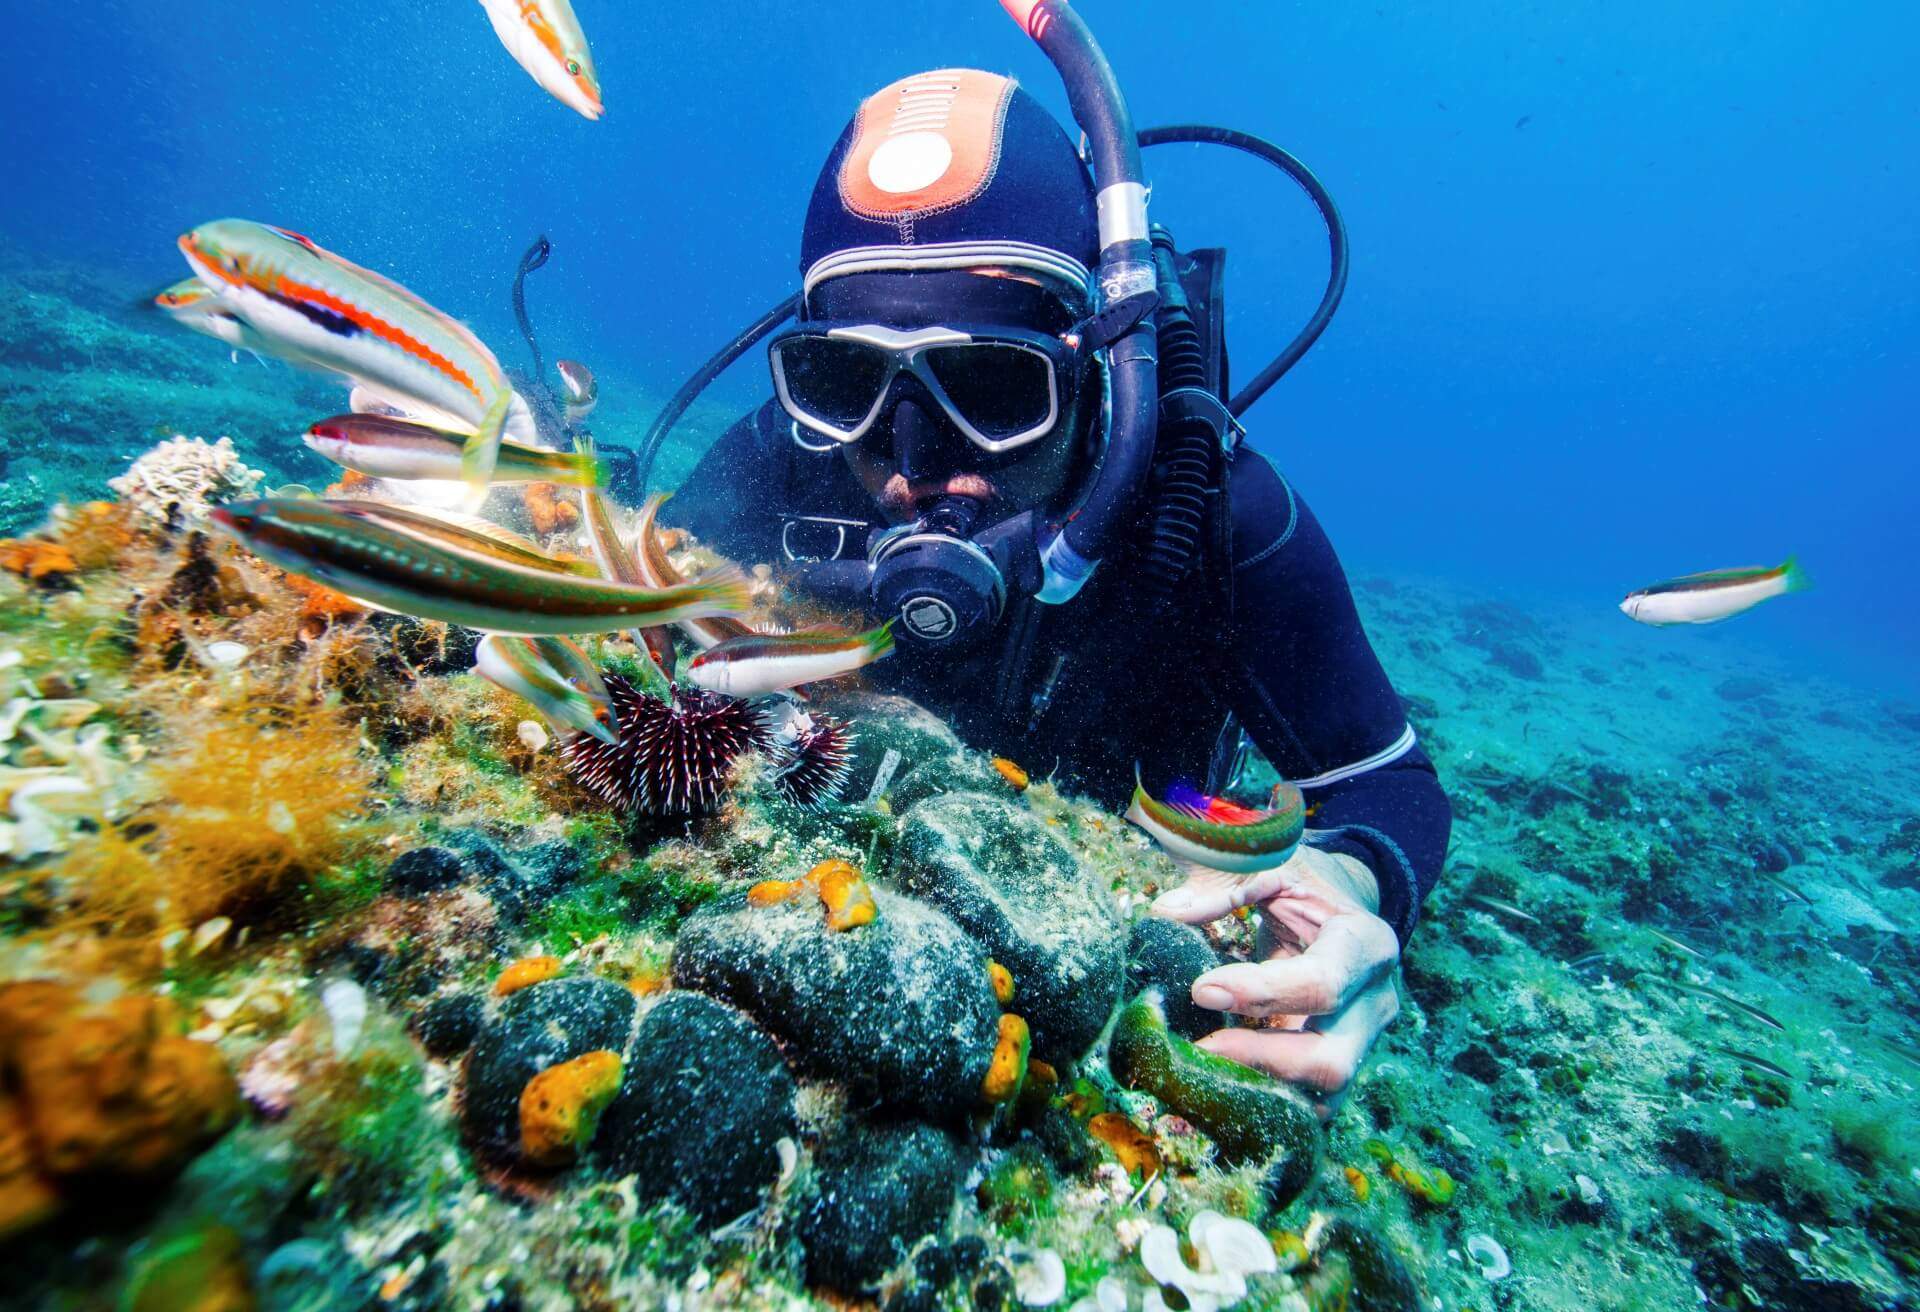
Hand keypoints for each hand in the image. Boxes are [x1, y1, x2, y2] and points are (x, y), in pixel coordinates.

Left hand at [1150, 845, 1400, 1116]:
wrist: (1344, 911)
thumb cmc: (1307, 886)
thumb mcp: (1275, 868)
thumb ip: (1224, 889)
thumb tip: (1164, 913)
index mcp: (1367, 946)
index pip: (1322, 984)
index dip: (1261, 993)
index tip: (1201, 990)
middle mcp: (1377, 1004)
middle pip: (1331, 1061)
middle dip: (1260, 1061)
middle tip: (1198, 1048)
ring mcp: (1363, 1045)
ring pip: (1322, 1099)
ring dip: (1259, 1093)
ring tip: (1200, 1073)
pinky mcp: (1341, 1069)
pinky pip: (1308, 1105)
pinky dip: (1264, 1103)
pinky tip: (1218, 1087)